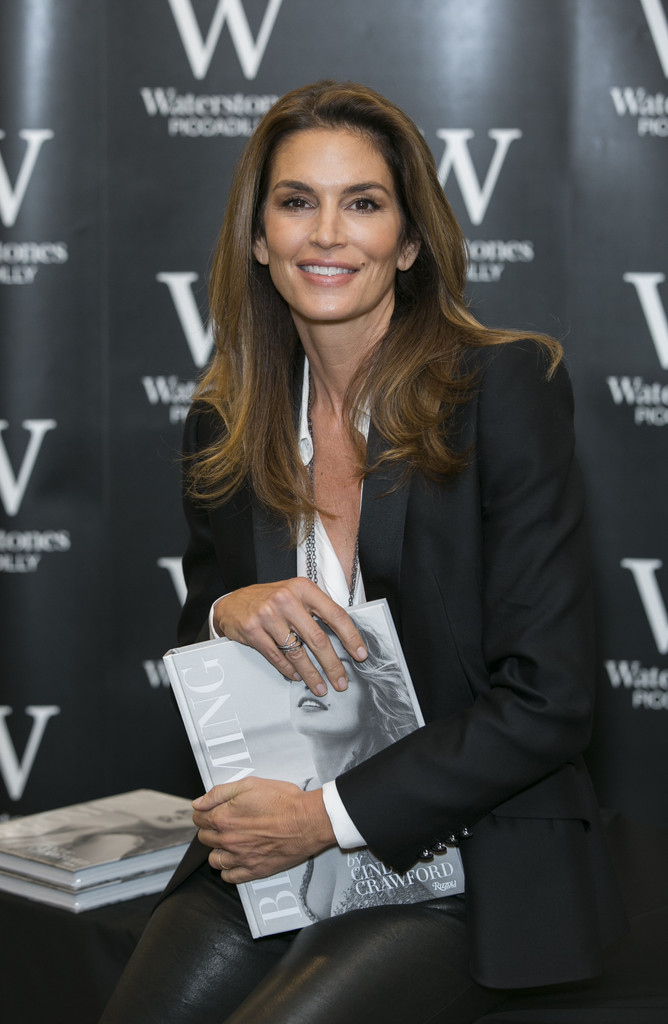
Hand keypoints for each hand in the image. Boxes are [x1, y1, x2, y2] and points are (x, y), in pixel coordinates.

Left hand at [192, 779, 335, 883]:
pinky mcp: (254, 870)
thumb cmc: (282, 800)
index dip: (203, 812)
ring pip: (214, 860)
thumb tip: (198, 803)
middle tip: (223, 823)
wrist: (307, 820)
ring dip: (217, 850)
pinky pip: (229, 877)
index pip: (199, 818)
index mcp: (224, 817)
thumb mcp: (249, 784)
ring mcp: (240, 858)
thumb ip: (219, 793)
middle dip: (210, 829)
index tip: (210, 811)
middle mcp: (228, 840)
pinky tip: (236, 860)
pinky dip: (228, 870)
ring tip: (229, 842)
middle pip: (204, 838)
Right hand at [212, 578, 366, 695]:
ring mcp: (268, 615)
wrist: (232, 603)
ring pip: (297, 652)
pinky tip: (297, 676)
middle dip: (333, 664)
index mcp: (303, 589)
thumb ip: (316, 609)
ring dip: (311, 674)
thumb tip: (344, 636)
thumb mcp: (295, 594)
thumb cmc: (269, 599)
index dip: (351, 637)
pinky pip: (277, 657)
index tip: (360, 654)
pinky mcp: (253, 630)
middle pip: (318, 639)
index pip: (335, 615)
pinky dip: (289, 670)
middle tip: (341, 680)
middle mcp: (286, 600)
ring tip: (320, 686)